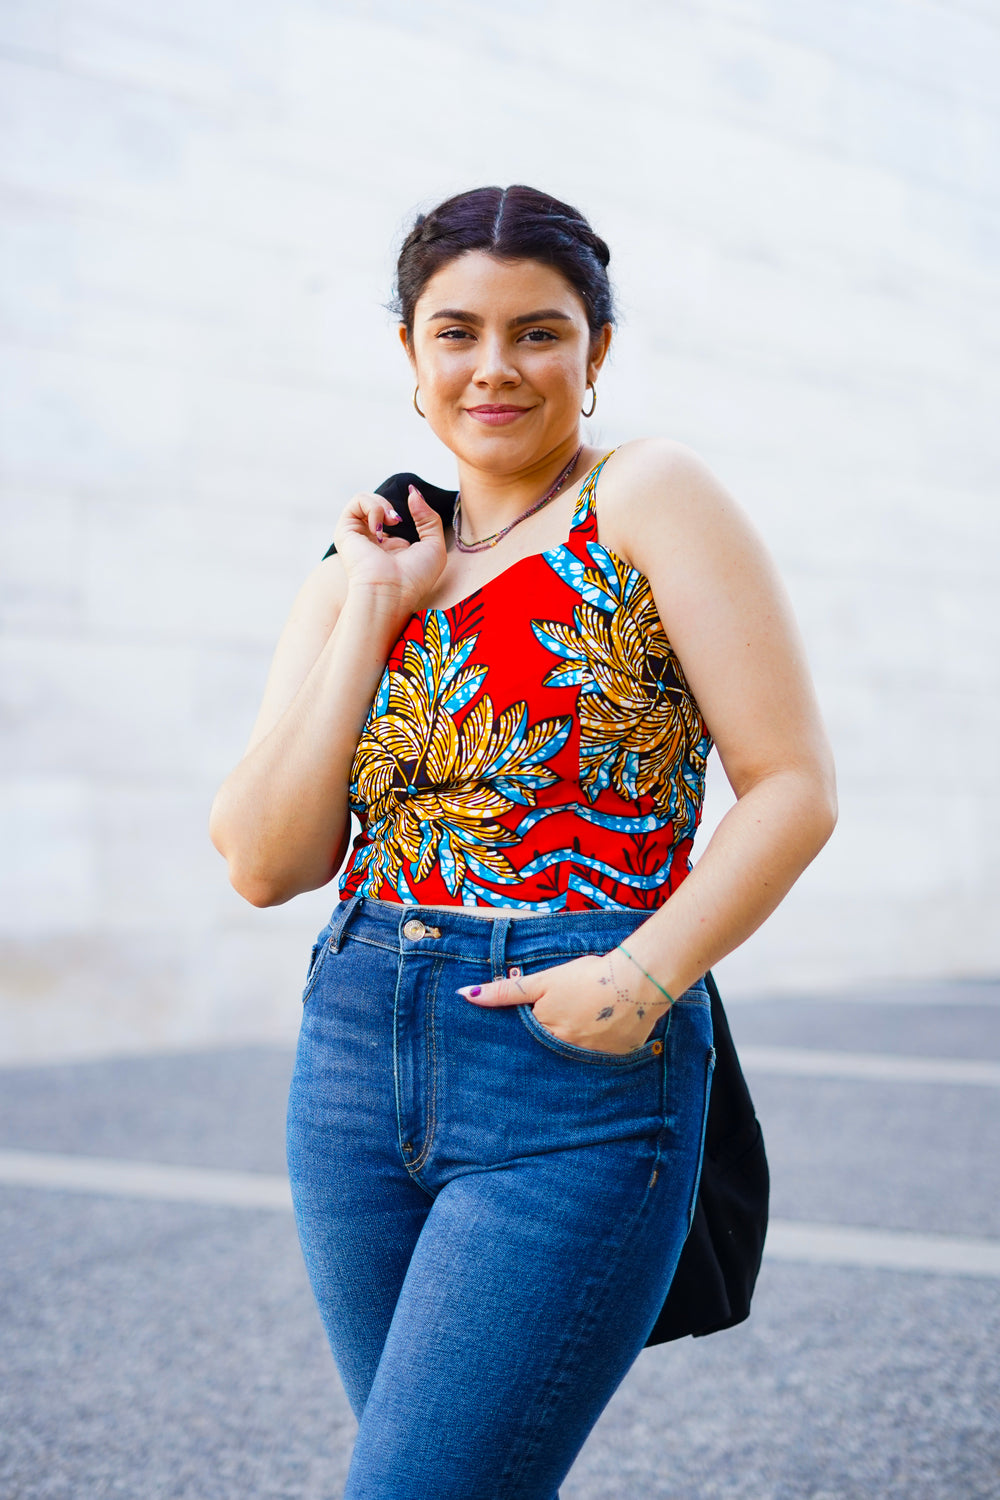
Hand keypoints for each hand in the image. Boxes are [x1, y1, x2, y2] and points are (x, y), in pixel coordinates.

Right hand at [333, 484, 447, 614]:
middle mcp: (372, 541)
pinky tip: (380, 526)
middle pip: (377, 506)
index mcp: (391, 547)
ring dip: (381, 503)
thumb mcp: (434, 546)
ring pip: (365, 500)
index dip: (408, 509)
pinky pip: (357, 502)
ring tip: (391, 521)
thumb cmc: (414, 579)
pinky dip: (373, 506)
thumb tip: (413, 493)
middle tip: (398, 520)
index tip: (416, 509)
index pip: (394, 517)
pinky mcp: (345, 532)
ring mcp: (358, 536)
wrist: (391, 592)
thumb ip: (428, 517)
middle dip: (390, 505)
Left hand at [458, 950, 669, 1054]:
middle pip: (550, 1052)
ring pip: (575, 1057)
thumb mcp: (543, 981)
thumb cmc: (587, 976)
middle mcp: (565, 1054)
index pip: (528, 1041)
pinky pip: (601, 1060)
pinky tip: (607, 1031)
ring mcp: (592, 1061)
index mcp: (545, 1034)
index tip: (540, 1020)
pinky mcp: (616, 1061)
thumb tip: (465, 996)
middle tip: (567, 1020)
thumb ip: (506, 992)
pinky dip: (600, 1048)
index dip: (532, 1029)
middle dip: (552, 1041)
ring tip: (587, 1024)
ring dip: (576, 1045)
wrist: (637, 981)